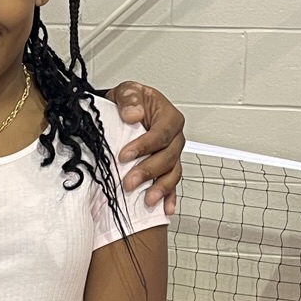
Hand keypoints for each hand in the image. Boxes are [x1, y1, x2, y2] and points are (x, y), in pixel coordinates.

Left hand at [108, 82, 183, 212]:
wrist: (126, 112)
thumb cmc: (130, 103)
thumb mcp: (127, 91)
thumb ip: (129, 99)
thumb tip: (133, 114)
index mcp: (169, 117)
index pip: (162, 133)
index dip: (145, 145)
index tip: (125, 155)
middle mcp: (175, 138)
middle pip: (168, 157)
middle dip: (148, 171)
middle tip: (129, 182)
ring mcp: (172, 155)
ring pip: (172, 173)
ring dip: (160, 188)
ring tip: (147, 200)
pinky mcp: (167, 169)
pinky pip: (172, 184)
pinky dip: (170, 197)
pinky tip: (166, 209)